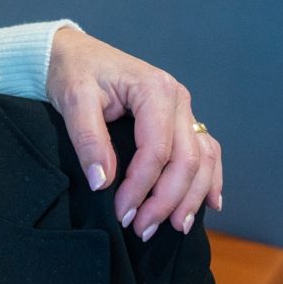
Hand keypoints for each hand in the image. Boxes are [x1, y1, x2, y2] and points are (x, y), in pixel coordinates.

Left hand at [47, 27, 222, 240]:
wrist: (72, 54)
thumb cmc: (73, 73)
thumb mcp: (73, 101)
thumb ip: (89, 140)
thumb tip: (103, 182)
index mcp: (155, 90)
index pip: (157, 150)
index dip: (141, 187)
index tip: (122, 213)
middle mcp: (178, 99)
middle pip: (186, 159)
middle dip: (167, 200)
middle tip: (142, 229)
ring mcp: (184, 109)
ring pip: (203, 159)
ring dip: (191, 196)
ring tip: (175, 227)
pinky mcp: (180, 119)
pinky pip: (206, 151)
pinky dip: (209, 177)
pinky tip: (210, 203)